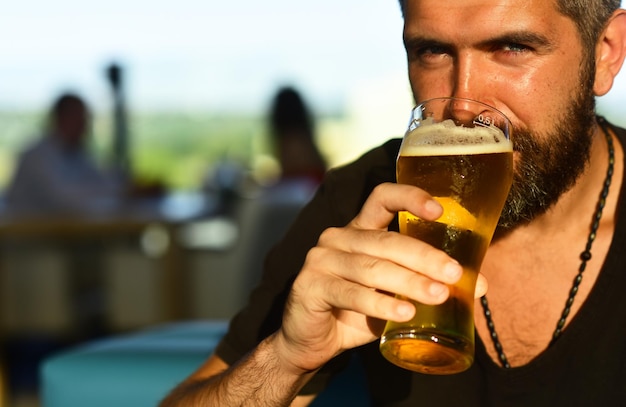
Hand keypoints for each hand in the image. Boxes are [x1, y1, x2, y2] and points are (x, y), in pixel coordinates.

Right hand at [275, 182, 487, 373]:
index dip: (409, 197)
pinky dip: (380, 304)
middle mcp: (338, 238)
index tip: (439, 211)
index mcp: (360, 230)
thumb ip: (425, 284)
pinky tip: (404, 314)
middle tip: (454, 274)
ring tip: (438, 295)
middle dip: (423, 256)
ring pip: (372, 268)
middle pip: (385, 240)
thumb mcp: (395, 295)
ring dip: (408, 282)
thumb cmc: (356, 311)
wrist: (312, 341)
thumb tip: (477, 285)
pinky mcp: (310, 285)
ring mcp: (321, 259)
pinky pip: (350, 293)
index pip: (381, 199)